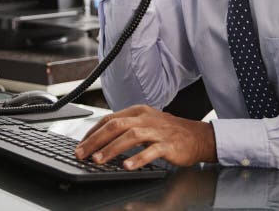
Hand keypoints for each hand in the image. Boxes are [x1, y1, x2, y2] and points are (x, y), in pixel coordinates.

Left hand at [74, 105, 216, 168]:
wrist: (197, 136)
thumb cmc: (169, 131)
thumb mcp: (146, 123)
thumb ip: (127, 128)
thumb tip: (101, 139)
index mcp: (138, 112)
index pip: (109, 119)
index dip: (93, 132)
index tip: (81, 145)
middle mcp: (146, 118)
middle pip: (116, 126)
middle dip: (95, 140)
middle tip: (82, 153)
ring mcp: (157, 131)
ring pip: (130, 136)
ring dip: (112, 149)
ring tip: (99, 160)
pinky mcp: (168, 144)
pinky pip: (151, 151)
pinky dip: (138, 158)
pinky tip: (127, 166)